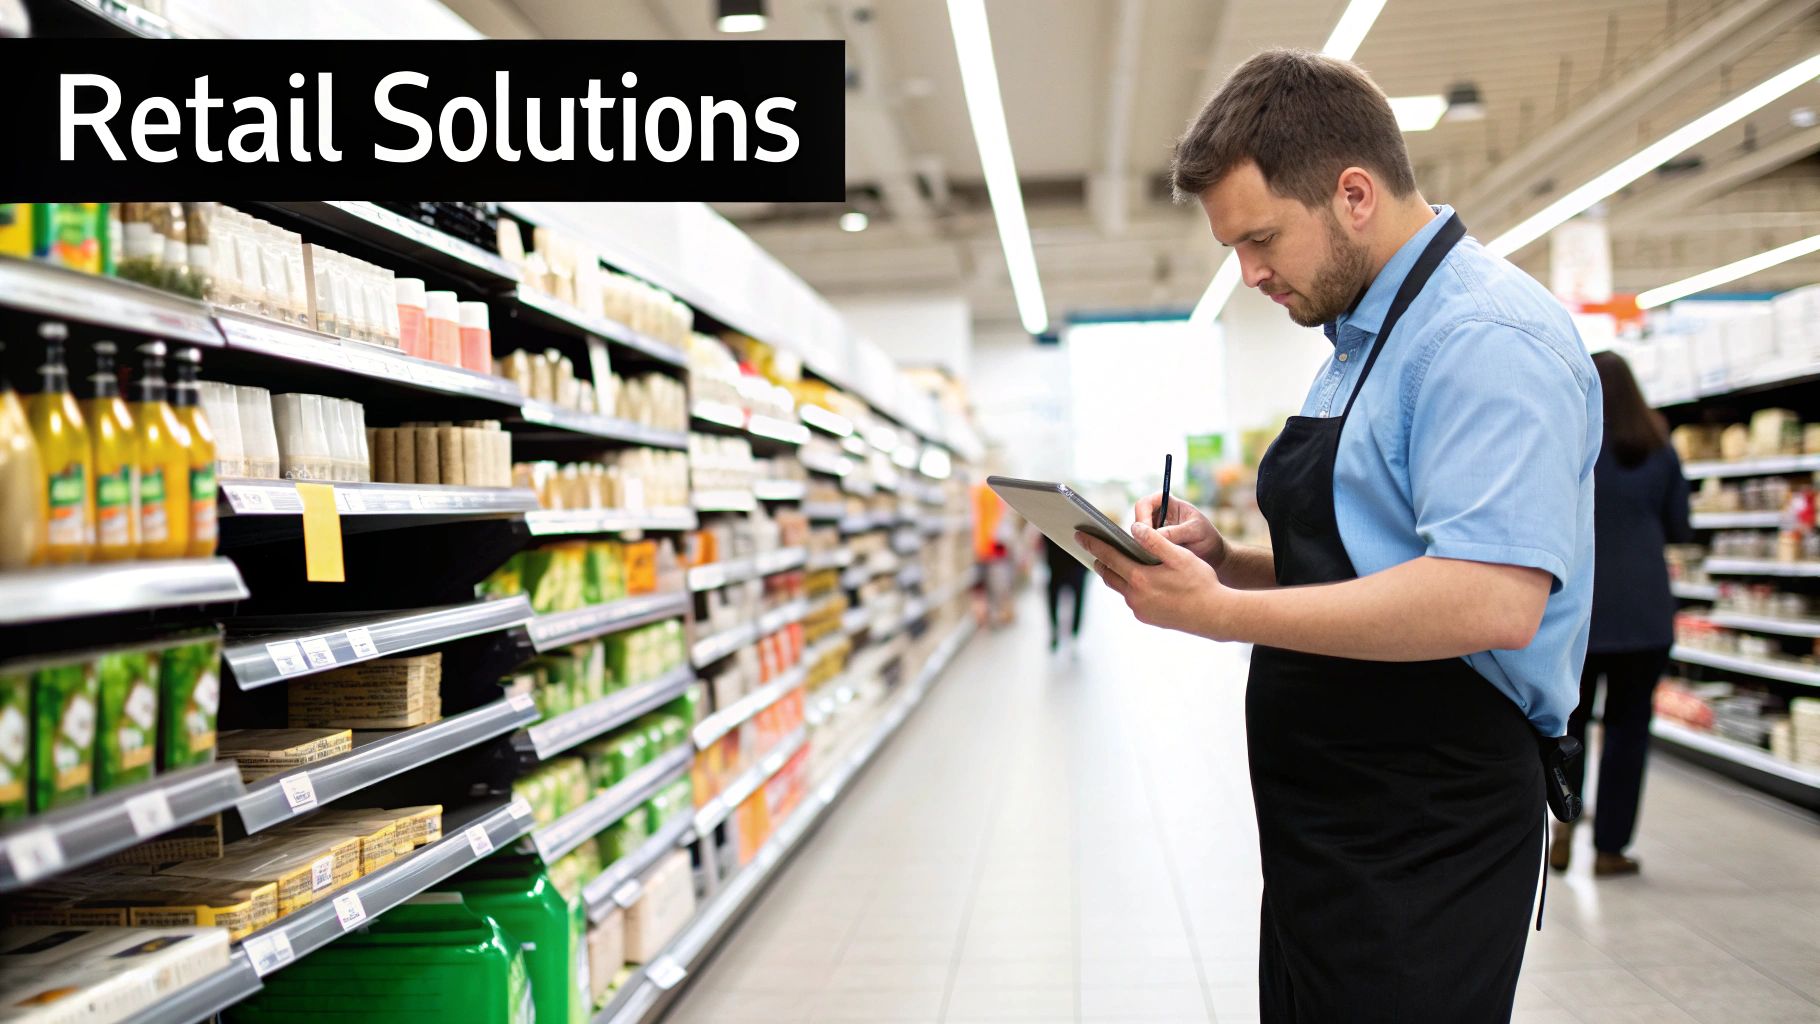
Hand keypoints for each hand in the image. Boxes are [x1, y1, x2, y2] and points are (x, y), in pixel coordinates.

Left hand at [1077, 522, 1232, 638]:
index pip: (1108, 557)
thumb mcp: (1180, 556)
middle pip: (1108, 574)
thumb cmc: (1200, 583)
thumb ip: (1155, 541)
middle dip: (1100, 560)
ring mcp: (1139, 609)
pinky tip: (1139, 579)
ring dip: (1116, 574)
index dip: (1092, 544)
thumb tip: (1135, 527)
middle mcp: (1134, 596)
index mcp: (1140, 578)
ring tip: (1116, 561)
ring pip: (1120, 587)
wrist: (1214, 615)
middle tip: (1093, 547)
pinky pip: (1132, 599)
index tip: (1079, 535)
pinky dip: (1130, 587)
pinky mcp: (1147, 617)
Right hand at [1132, 493, 1226, 568]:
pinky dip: (1146, 553)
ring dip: (1143, 546)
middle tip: (1149, 549)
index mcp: (1167, 502)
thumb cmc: (1207, 537)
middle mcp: (1157, 514)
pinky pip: (1142, 547)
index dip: (1142, 517)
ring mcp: (1153, 530)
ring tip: (1156, 557)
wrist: (1212, 555)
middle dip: (1141, 535)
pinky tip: (1156, 562)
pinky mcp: (1153, 544)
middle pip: (1137, 520)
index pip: (1144, 504)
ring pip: (1137, 536)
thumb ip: (1176, 532)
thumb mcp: (1195, 532)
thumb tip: (1155, 535)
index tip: (1149, 533)